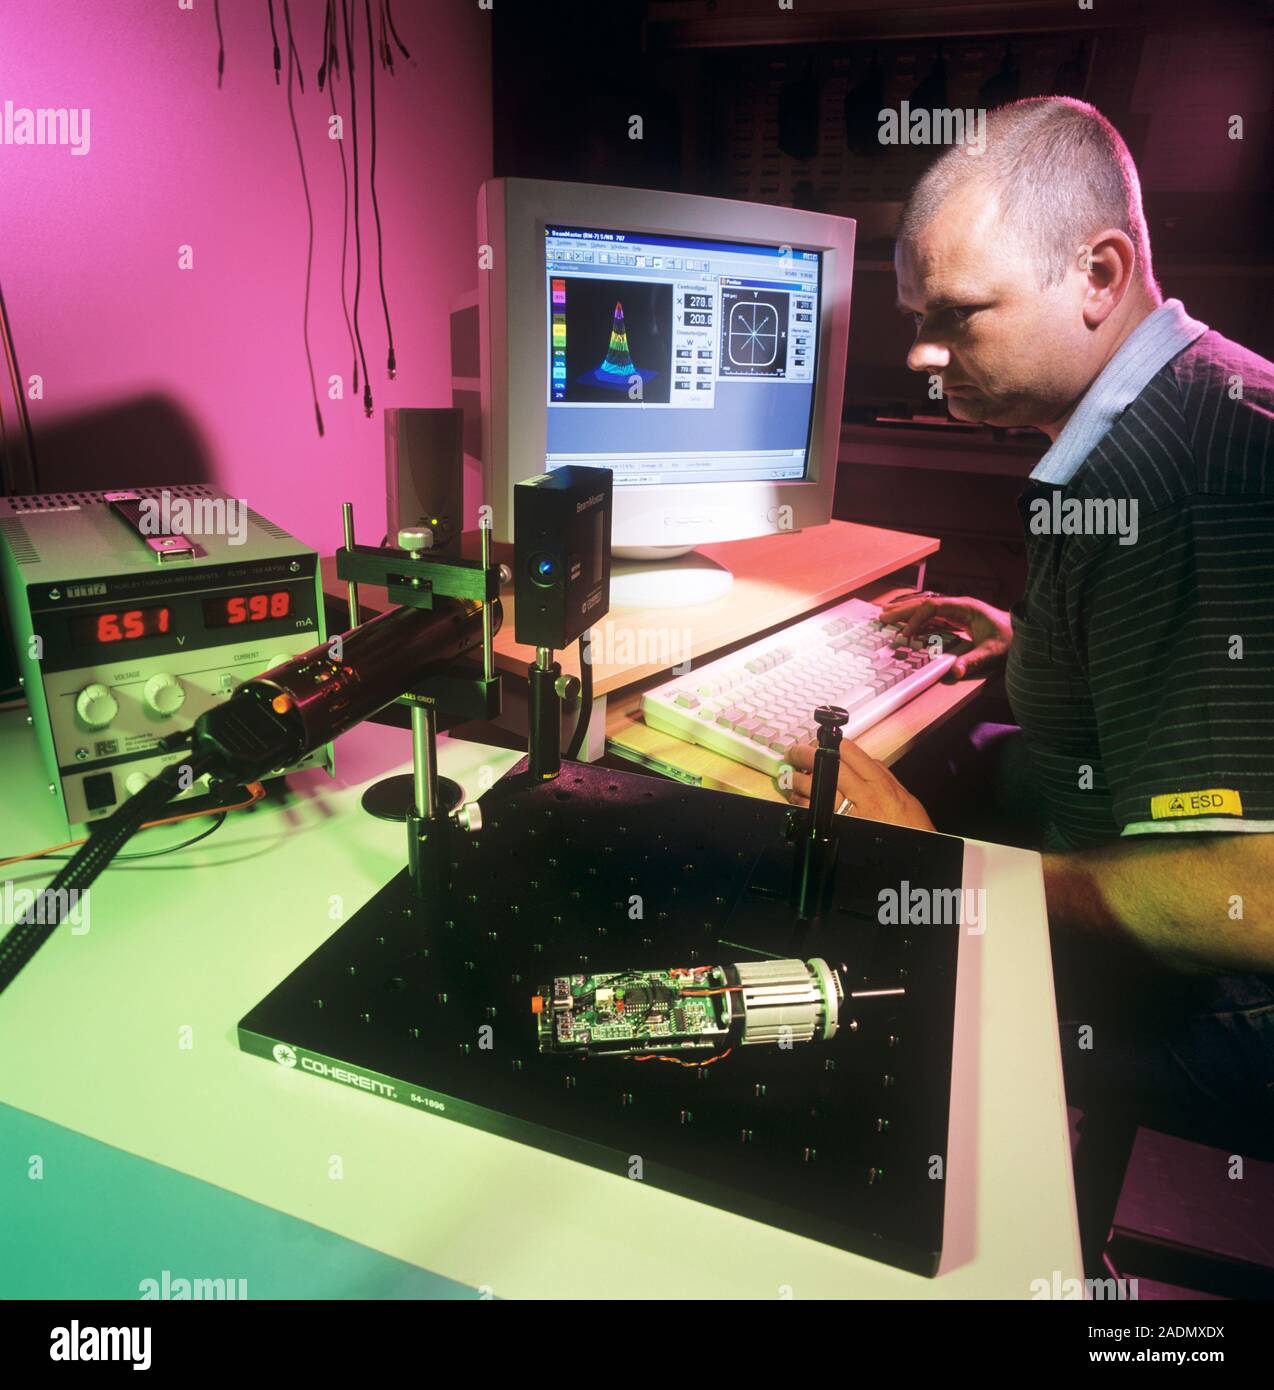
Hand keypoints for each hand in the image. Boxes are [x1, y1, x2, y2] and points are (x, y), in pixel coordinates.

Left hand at [781, 738, 935, 831]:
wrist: (915, 853)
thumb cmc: (909, 826)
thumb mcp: (901, 794)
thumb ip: (881, 775)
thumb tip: (864, 760)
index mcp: (880, 783)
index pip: (849, 752)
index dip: (829, 743)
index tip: (818, 741)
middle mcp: (864, 795)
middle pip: (828, 765)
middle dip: (805, 755)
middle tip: (794, 753)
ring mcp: (850, 813)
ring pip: (816, 787)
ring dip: (799, 780)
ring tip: (793, 778)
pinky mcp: (838, 829)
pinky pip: (814, 812)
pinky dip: (802, 804)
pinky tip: (798, 801)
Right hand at [879, 591, 1012, 681]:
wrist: (1025, 633)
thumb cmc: (1011, 640)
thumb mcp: (993, 652)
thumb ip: (973, 661)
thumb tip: (954, 672)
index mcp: (965, 607)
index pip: (933, 607)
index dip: (916, 619)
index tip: (905, 635)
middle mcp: (958, 606)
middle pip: (924, 603)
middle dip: (902, 610)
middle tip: (881, 617)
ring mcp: (957, 611)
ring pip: (926, 608)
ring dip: (906, 611)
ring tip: (885, 615)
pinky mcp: (957, 619)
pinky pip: (931, 616)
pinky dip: (916, 619)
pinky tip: (906, 624)